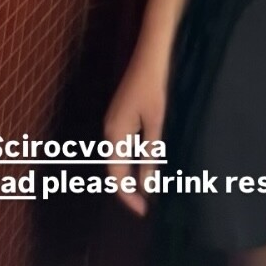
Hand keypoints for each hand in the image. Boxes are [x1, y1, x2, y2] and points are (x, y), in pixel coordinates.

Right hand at [103, 33, 171, 216]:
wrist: (150, 54)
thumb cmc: (153, 86)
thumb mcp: (155, 122)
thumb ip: (150, 154)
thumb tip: (146, 185)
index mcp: (114, 135)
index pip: (116, 175)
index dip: (127, 195)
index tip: (142, 211)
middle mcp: (109, 131)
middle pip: (114, 168)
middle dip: (128, 188)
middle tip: (147, 204)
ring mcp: (114, 122)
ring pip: (118, 157)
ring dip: (130, 175)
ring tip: (147, 189)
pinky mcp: (122, 115)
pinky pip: (123, 145)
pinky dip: (132, 159)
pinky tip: (145, 163)